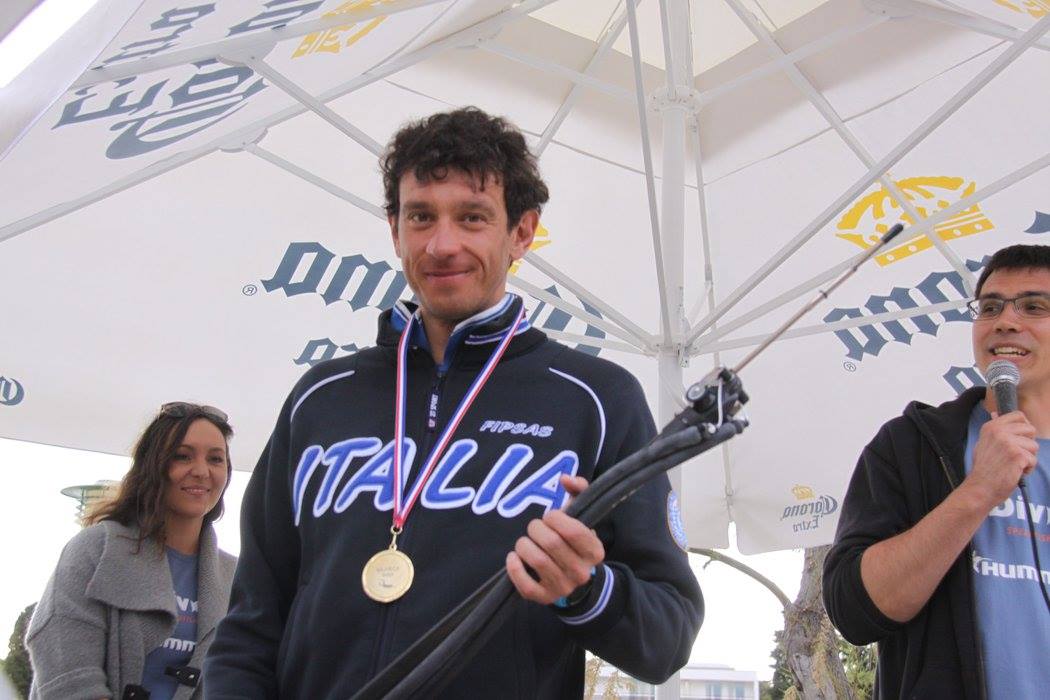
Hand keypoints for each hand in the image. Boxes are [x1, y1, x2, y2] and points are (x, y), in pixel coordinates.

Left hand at [506, 475, 604, 604]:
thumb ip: (578, 489)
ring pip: (536, 560)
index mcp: (594, 551)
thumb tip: (565, 479)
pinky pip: (524, 584)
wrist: (573, 578)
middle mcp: (581, 572)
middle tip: (535, 528)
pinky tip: (514, 557)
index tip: (550, 517)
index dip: (555, 518)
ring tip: (526, 542)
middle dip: (536, 528)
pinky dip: (514, 567)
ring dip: (524, 544)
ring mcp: (563, 587)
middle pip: (551, 543)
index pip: (572, 530)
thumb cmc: (573, 540)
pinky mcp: (544, 598)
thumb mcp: (582, 515)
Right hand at [964, 411, 1037, 507]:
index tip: (1019, 439)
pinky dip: (1027, 469)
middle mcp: (999, 431)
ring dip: (1028, 458)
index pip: (1018, 415)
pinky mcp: (1017, 455)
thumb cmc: (984, 469)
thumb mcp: (984, 443)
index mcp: (991, 427)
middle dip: (1028, 444)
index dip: (1024, 427)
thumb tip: (996, 414)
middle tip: (1015, 455)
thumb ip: (994, 430)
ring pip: (1034, 446)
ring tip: (1013, 465)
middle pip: (1030, 430)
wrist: (980, 488)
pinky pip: (1034, 460)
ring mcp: (1008, 443)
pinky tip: (1015, 472)